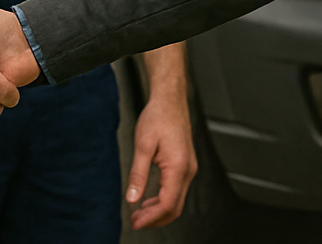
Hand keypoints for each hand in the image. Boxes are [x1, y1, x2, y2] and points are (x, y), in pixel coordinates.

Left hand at [126, 88, 196, 228]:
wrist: (170, 100)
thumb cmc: (158, 117)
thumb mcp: (142, 146)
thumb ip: (138, 175)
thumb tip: (132, 198)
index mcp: (178, 167)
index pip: (167, 204)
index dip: (151, 217)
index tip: (135, 221)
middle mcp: (188, 170)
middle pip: (174, 208)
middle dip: (155, 219)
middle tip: (135, 222)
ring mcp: (189, 169)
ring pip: (176, 201)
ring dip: (158, 211)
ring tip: (139, 213)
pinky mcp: (186, 165)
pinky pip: (176, 190)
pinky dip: (163, 200)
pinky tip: (149, 200)